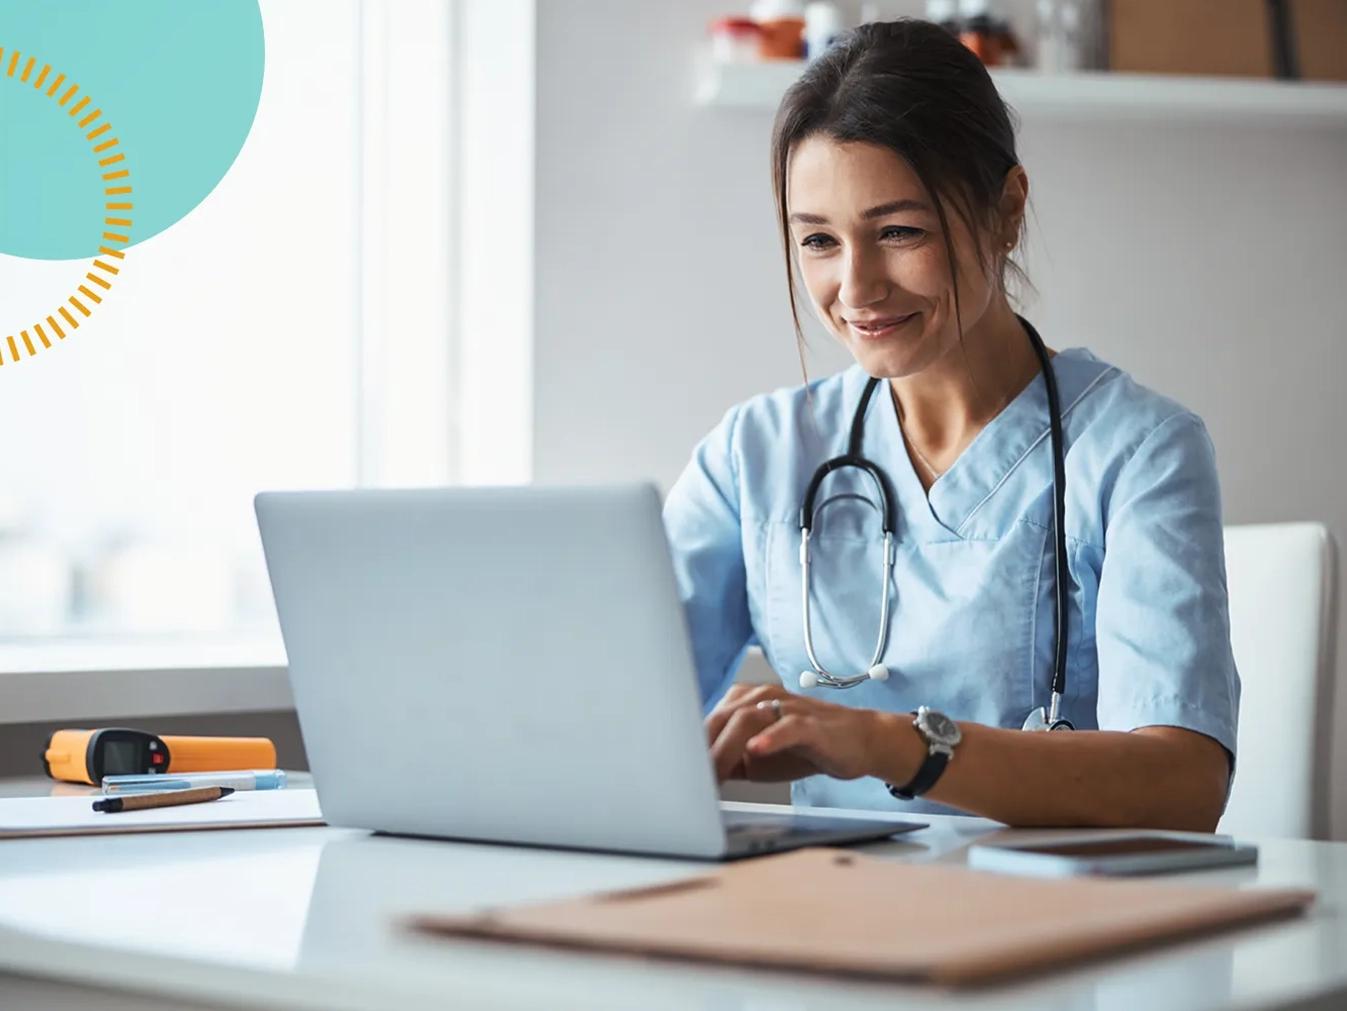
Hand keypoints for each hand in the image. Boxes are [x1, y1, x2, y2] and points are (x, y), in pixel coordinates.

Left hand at [704, 683, 906, 783]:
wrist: (858, 741)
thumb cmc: (805, 747)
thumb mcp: (758, 758)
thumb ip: (728, 762)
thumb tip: (694, 778)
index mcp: (745, 702)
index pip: (709, 722)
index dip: (690, 747)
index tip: (676, 772)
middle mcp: (763, 698)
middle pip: (722, 718)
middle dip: (703, 749)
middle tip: (691, 779)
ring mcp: (787, 707)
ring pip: (748, 720)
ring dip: (727, 748)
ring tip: (714, 771)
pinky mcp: (812, 722)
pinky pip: (788, 726)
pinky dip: (770, 738)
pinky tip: (756, 750)